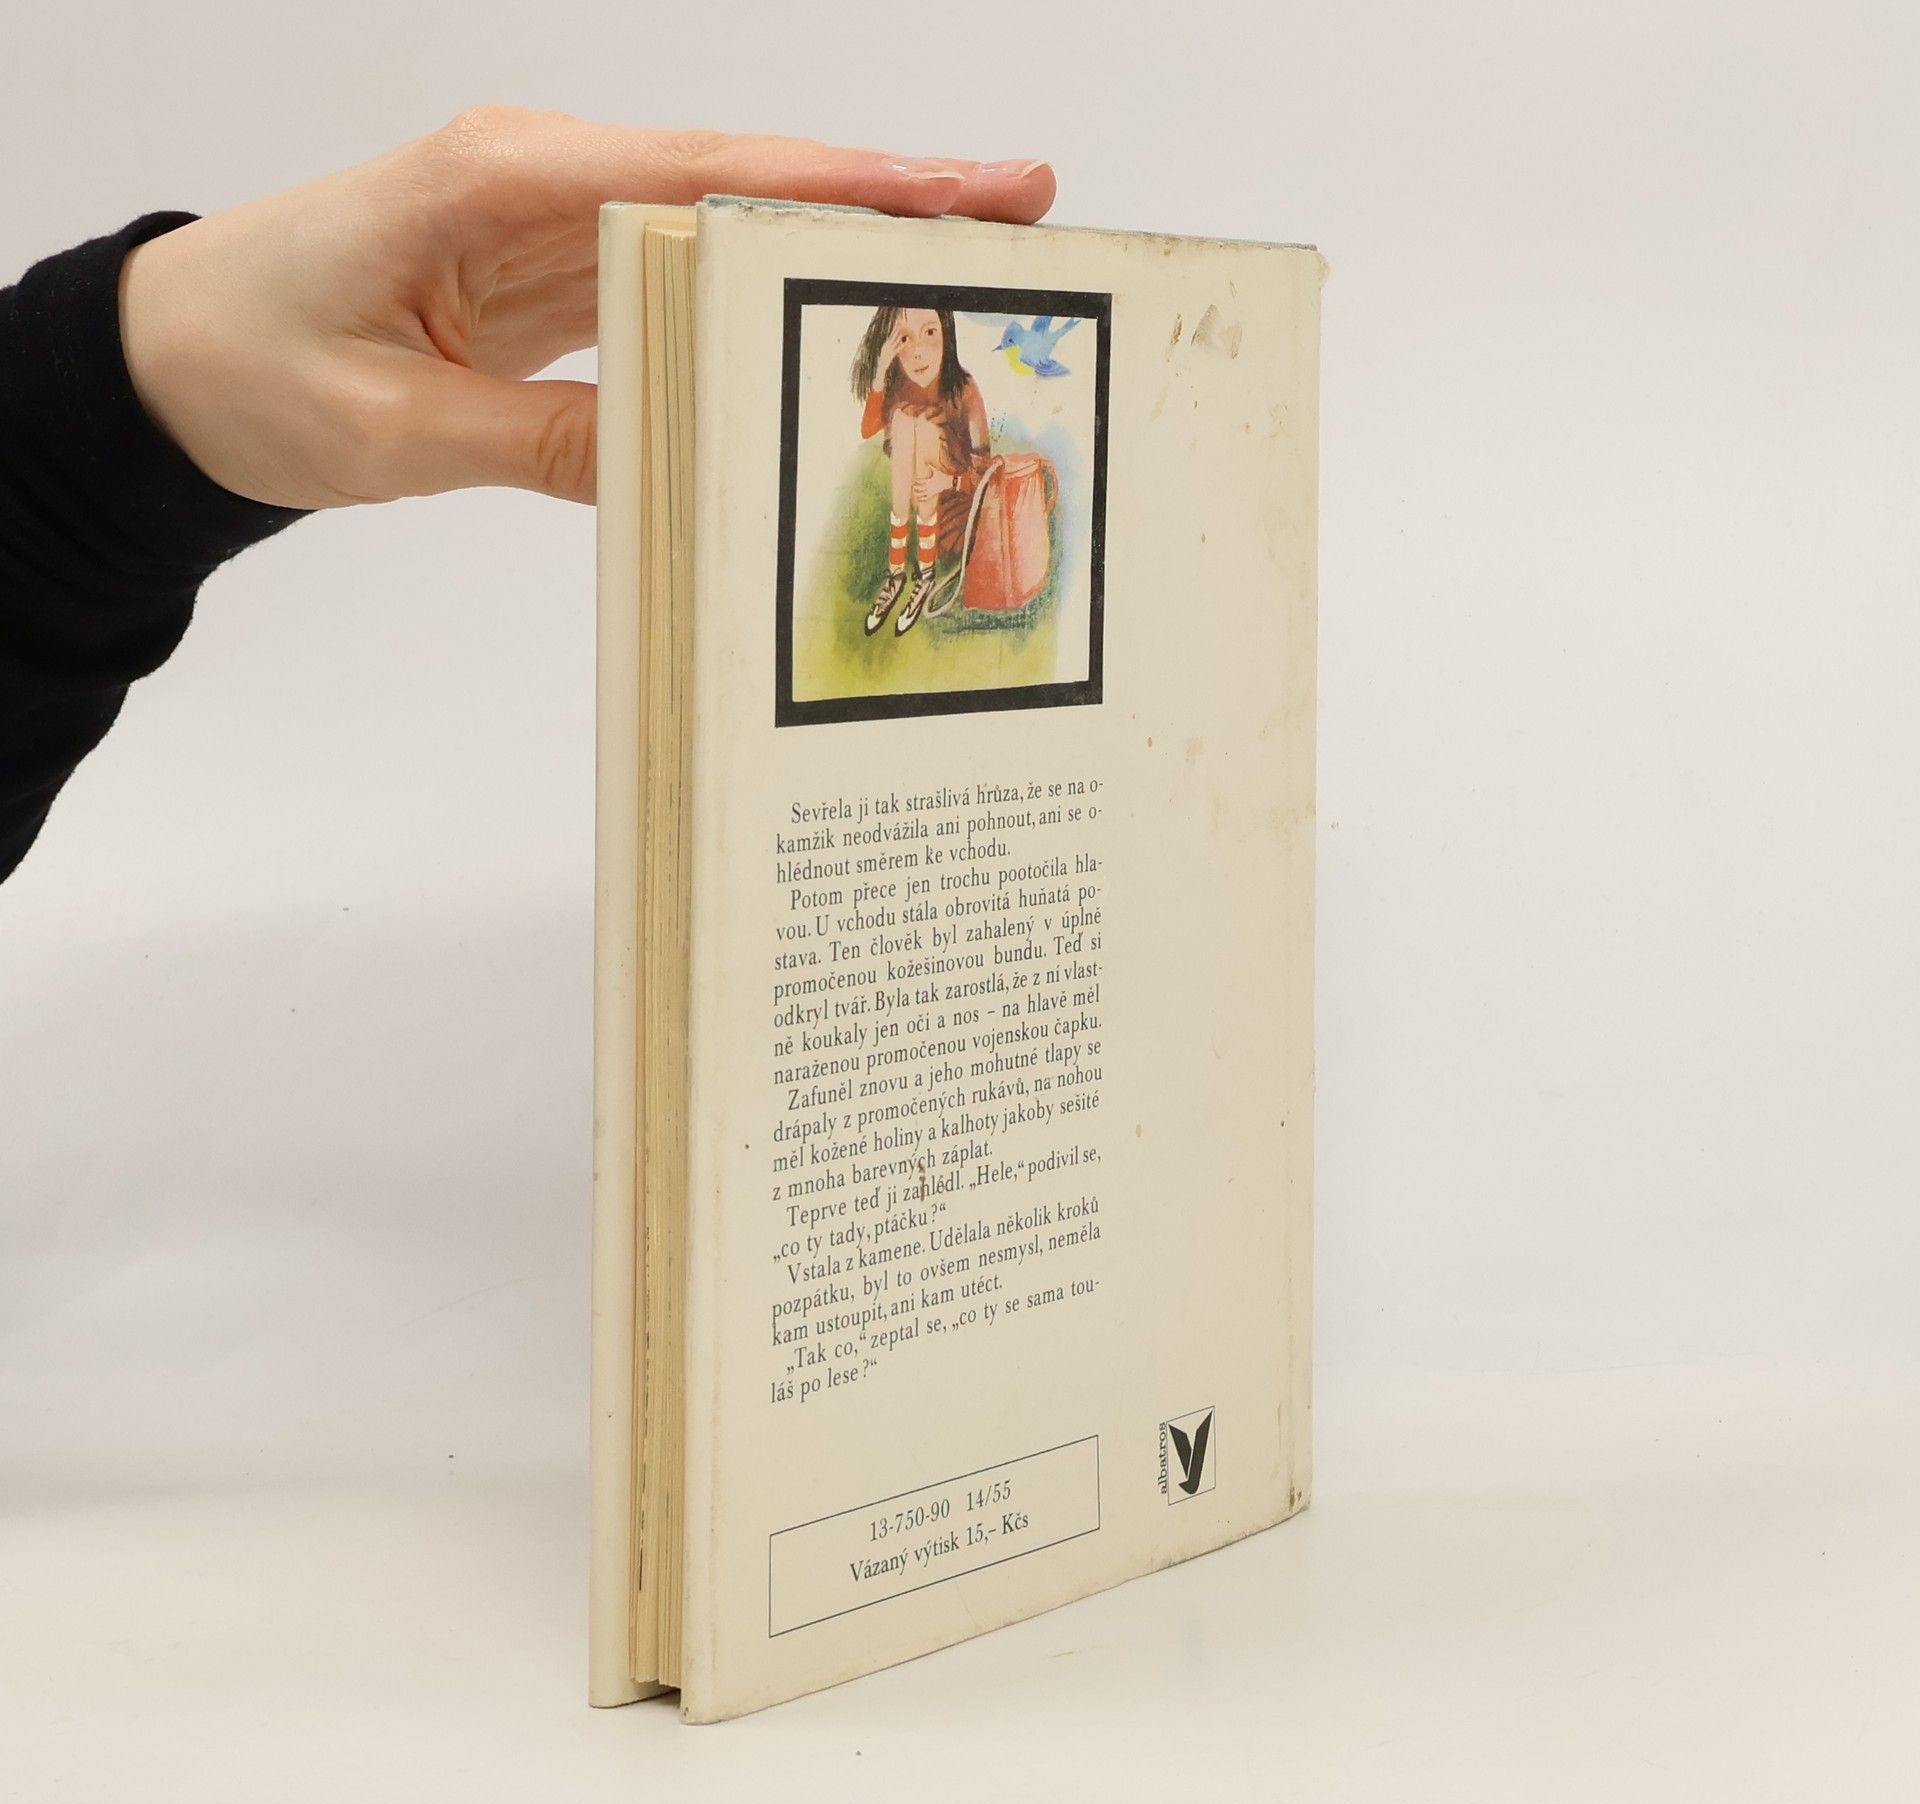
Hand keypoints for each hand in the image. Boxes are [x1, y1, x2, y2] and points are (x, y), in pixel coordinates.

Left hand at [119, 109, 1053, 507]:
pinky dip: (757, 295)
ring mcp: (553, 224)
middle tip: (1019, 208)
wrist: (172, 363)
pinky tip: (824, 323)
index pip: (701, 171)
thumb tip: (681, 464)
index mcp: (499, 179)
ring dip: (834, 244)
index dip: (840, 180)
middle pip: (742, 177)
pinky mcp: (554, 273)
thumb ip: (541, 442)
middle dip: (882, 193)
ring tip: (957, 269)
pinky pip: (675, 277)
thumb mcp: (390, 430)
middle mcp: (542, 178)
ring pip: (722, 223)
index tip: (960, 189)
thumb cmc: (248, 366)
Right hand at [875, 317, 910, 389]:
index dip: (893, 331)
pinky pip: (898, 348)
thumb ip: (888, 351)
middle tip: (900, 325)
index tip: (896, 326)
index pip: (889, 337)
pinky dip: (902, 345)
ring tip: (903, 331)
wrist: (880, 369)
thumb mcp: (885, 356)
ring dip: (899, 336)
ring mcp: (889, 350)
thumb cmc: (883, 364)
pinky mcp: (892, 354)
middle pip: (892, 337)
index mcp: (884, 347)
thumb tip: (891, 348)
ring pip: (895, 341)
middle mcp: (886, 347)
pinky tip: (906, 342)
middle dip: (896, 330)